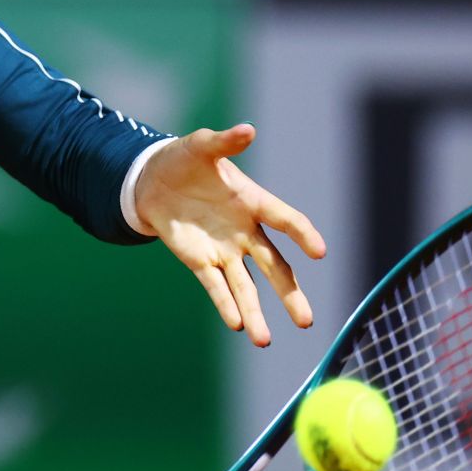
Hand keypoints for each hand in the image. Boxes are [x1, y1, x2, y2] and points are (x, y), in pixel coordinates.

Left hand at [133, 124, 326, 346]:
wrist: (152, 181)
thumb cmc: (184, 159)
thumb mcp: (201, 146)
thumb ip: (224, 142)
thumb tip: (247, 130)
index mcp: (253, 201)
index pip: (285, 220)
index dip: (302, 233)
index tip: (319, 250)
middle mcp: (245, 232)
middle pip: (275, 267)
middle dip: (290, 294)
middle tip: (306, 322)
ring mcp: (225, 250)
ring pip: (247, 287)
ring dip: (255, 313)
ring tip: (264, 340)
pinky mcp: (201, 262)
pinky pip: (216, 287)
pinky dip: (225, 304)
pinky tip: (236, 325)